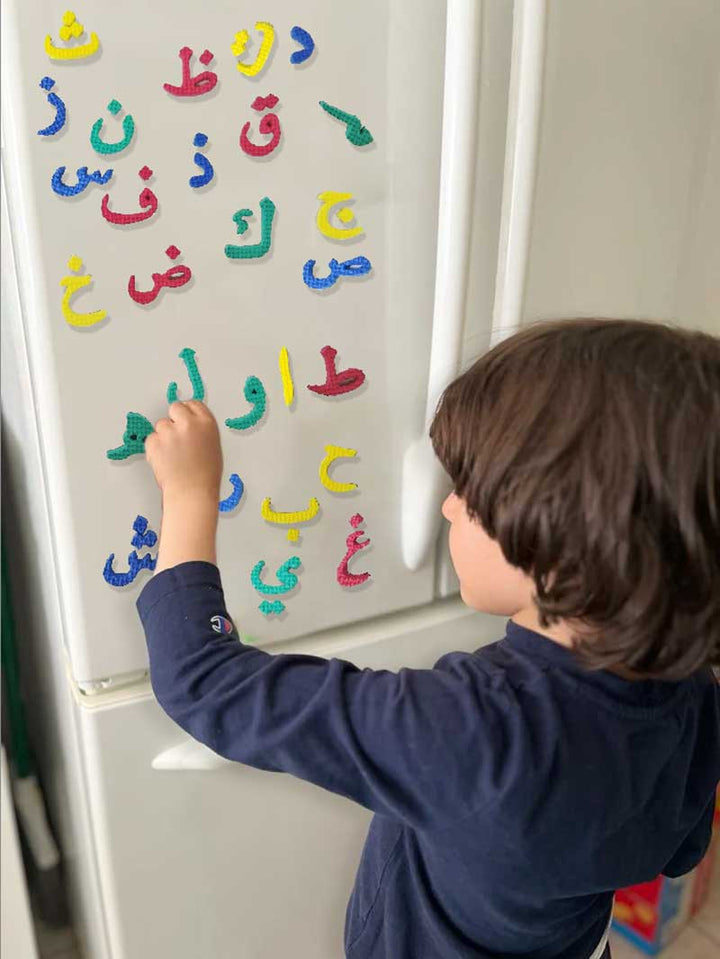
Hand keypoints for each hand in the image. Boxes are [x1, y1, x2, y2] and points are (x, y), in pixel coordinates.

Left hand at [145, 401, 222, 572]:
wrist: (192, 494)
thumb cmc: (205, 476)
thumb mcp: (212, 446)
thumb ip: (200, 431)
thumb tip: (188, 423)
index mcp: (207, 423)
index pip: (193, 404)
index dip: (187, 412)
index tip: (184, 420)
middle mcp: (189, 423)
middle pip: (175, 408)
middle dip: (173, 420)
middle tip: (175, 436)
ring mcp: (170, 432)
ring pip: (161, 425)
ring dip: (164, 437)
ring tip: (173, 456)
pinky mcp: (155, 442)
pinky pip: (151, 439)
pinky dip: (154, 449)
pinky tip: (165, 461)